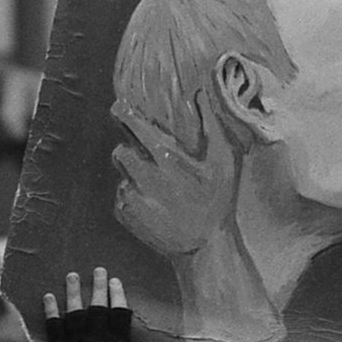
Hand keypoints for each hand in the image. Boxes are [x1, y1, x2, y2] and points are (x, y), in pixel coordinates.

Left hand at [42, 264, 133, 341]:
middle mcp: (98, 341)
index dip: (117, 294)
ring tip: (72, 276)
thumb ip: (120, 339)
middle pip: (98, 307)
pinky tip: (50, 296)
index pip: (119, 312)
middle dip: (99, 286)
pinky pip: (55, 326)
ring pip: (76, 312)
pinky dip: (52, 310)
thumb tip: (114, 317)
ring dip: (74, 292)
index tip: (115, 281)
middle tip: (98, 270)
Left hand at [112, 93, 238, 257]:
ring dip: (133, 178)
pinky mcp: (125, 214)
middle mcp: (143, 176)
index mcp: (165, 158)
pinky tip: (155, 207)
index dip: (123, 113)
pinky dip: (133, 198)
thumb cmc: (217, 201)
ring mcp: (132, 197)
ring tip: (159, 191)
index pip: (133, 127)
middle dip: (129, 151)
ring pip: (121, 176)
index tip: (118, 107)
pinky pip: (121, 197)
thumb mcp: (223, 162)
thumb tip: (201, 94)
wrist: (204, 246)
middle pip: (119, 151)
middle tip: (149, 161)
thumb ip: (212, 125)